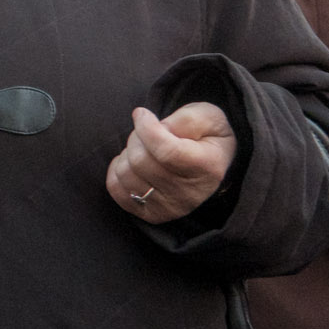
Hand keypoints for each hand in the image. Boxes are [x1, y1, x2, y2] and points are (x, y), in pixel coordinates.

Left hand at [106, 103, 236, 223]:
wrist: (212, 165)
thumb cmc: (206, 135)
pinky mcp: (151, 214)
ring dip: (127, 153)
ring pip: (126, 174)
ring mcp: (170, 208)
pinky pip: (116, 189)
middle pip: (140, 161)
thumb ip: (186, 118)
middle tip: (146, 131)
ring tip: (143, 148)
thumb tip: (155, 125)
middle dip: (136, 137)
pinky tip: (133, 164)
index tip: (142, 113)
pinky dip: (117, 170)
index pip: (165, 150)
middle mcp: (189, 194)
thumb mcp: (208, 116)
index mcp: (207, 167)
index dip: (146, 128)